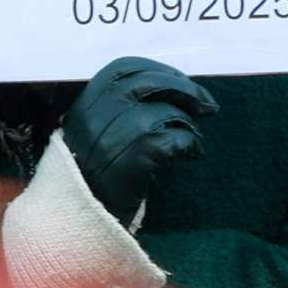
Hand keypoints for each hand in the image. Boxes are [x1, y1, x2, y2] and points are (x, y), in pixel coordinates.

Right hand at [60, 56, 214, 218]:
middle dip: (186, 89)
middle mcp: (95, 115)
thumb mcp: (90, 137)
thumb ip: (112, 112)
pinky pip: (176, 139)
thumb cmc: (93, 179)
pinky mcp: (134, 158)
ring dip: (189, 124)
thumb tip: (165, 89)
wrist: (79, 219)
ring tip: (193, 138)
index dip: (158, 69)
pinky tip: (194, 154)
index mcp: (84, 105)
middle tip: (208, 105)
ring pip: (166, 111)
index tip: (181, 80)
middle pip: (149, 83)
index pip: (123, 68)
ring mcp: (113, 135)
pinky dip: (192, 145)